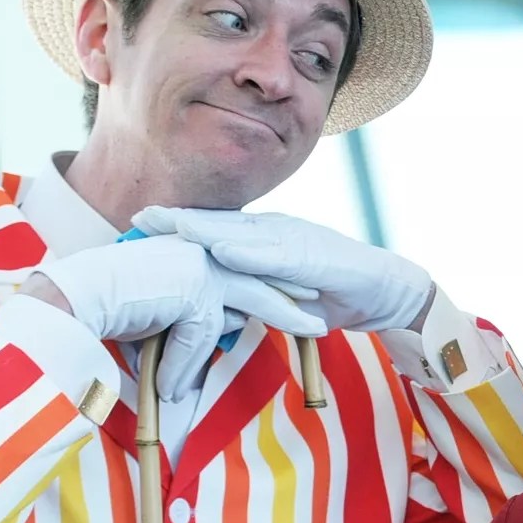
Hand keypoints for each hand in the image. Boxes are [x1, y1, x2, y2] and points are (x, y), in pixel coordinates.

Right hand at [30, 235, 323, 398]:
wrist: (73, 298)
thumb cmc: (100, 310)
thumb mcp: (149, 324)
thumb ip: (175, 340)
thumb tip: (183, 379)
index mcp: (187, 257)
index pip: (236, 269)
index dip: (263, 282)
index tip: (289, 290)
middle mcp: (194, 257)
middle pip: (254, 276)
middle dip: (288, 291)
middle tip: (320, 300)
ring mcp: (195, 270)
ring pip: (253, 296)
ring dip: (286, 313)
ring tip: (319, 326)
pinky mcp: (192, 291)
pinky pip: (215, 328)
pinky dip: (227, 347)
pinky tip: (227, 364)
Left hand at [132, 207, 434, 332]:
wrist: (383, 291)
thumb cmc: (328, 294)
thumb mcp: (276, 293)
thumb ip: (246, 291)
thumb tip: (209, 305)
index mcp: (263, 239)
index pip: (214, 230)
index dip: (178, 226)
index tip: (139, 224)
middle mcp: (275, 232)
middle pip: (220, 224)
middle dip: (180, 220)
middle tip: (139, 217)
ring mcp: (295, 241)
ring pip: (243, 233)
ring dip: (207, 229)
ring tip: (173, 226)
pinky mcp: (315, 257)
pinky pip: (277, 255)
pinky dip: (250, 253)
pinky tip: (224, 252)